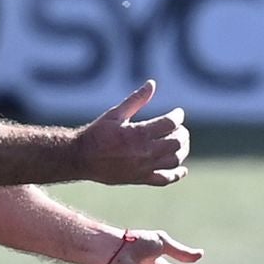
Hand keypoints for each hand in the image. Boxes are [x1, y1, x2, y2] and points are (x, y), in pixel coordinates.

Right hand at [76, 80, 190, 185]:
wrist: (81, 158)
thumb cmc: (97, 133)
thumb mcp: (115, 113)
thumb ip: (136, 100)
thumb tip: (152, 84)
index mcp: (138, 133)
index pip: (170, 123)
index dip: (177, 116)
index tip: (178, 113)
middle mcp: (144, 152)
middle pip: (176, 142)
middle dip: (182, 133)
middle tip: (180, 128)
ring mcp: (143, 167)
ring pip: (174, 160)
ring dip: (182, 151)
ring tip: (180, 144)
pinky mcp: (139, 179)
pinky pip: (164, 180)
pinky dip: (176, 175)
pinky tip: (182, 170)